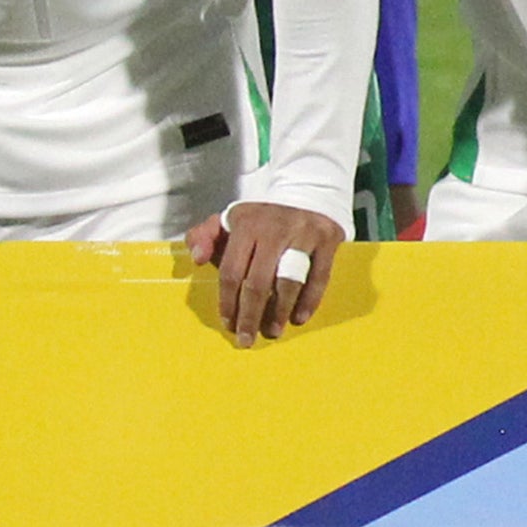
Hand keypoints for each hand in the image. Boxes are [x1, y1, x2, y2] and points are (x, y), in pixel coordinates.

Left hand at [188, 198, 344, 341]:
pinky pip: (319, 276)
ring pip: (289, 282)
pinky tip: (299, 317)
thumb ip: (203, 236)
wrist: (307, 188)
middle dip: (250, 316)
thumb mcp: (227, 219)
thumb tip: (199, 260)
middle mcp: (274, 229)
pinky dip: (310, 300)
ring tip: (273, 332)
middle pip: (258, 282)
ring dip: (279, 312)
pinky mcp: (327, 239)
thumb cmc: (261, 216)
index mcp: (245, 224)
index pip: (232, 271)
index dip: (228, 303)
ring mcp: (303, 234)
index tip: (228, 324)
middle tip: (247, 339)